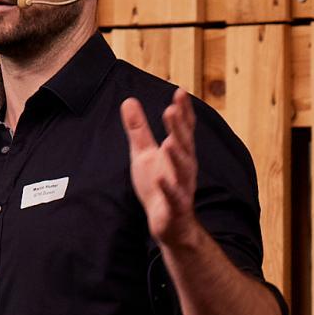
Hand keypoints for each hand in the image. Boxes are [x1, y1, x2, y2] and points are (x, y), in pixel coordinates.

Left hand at [121, 89, 198, 245]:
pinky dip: (169, 188)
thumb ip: (138, 129)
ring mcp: (182, 187)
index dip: (183, 111)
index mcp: (178, 153)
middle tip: (172, 110)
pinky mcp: (176, 206)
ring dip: (177, 156)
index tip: (180, 92)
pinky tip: (161, 179)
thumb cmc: (157, 184)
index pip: (183, 129)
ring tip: (169, 142)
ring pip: (183, 170)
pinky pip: (174, 197)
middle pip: (184, 145)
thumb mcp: (143, 153)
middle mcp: (184, 167)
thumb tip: (129, 100)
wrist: (168, 222)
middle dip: (179, 129)